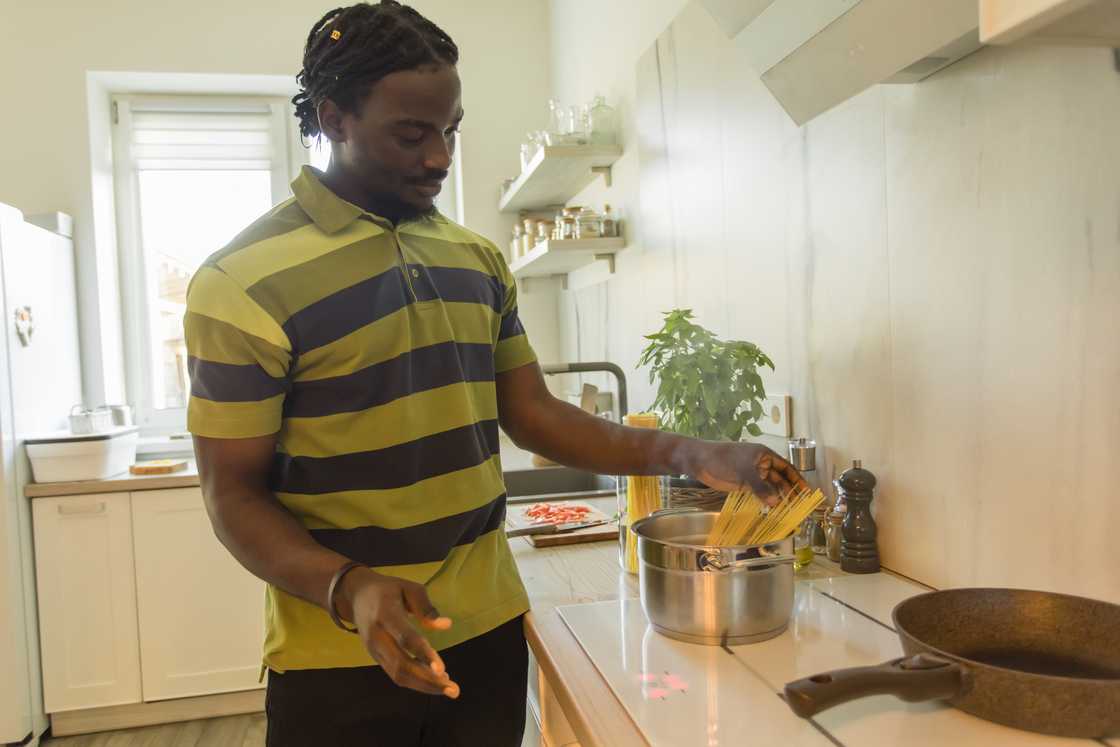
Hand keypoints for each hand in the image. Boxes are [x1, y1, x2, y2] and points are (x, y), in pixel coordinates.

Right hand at [338, 568, 458, 697]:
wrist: (357, 596)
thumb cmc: (388, 589)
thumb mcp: (409, 588)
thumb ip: (426, 607)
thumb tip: (446, 625)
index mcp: (386, 614)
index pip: (406, 639)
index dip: (424, 655)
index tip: (442, 669)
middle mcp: (377, 636)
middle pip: (401, 665)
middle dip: (428, 680)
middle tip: (453, 689)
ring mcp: (374, 650)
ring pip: (398, 675)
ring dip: (424, 685)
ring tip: (448, 689)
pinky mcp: (375, 657)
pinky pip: (395, 674)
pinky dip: (415, 681)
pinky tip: (434, 681)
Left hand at [687, 441, 807, 504]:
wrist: (699, 461)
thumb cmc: (722, 459)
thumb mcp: (743, 471)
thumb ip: (759, 486)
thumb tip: (776, 502)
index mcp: (765, 455)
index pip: (787, 468)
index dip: (798, 480)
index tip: (808, 492)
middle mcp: (761, 464)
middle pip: (780, 479)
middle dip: (790, 491)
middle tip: (800, 507)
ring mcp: (752, 475)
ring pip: (770, 487)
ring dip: (778, 497)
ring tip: (789, 511)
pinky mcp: (743, 484)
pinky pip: (759, 493)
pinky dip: (765, 500)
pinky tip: (772, 509)